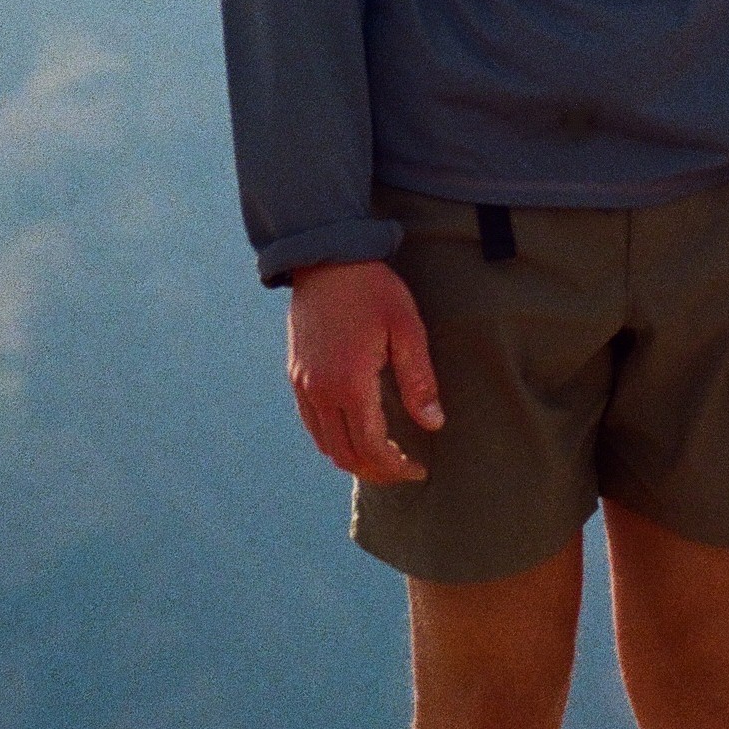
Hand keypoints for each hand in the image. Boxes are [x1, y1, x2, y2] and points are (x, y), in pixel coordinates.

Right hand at [287, 259, 443, 484]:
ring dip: (353, 460)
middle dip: (377, 471)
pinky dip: (333, 440)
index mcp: (350, 383)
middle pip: (346, 454)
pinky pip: (311, 423)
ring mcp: (303, 384)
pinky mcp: (296, 374)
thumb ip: (419, 380)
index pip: (372, 447)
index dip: (396, 467)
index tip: (418, 469)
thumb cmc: (372, 289)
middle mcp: (320, 391)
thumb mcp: (406, 328)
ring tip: (382, 458)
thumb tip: (433, 424)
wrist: (326, 258)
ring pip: (325, 444)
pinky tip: (354, 433)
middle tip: (403, 469)